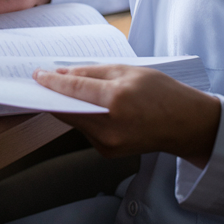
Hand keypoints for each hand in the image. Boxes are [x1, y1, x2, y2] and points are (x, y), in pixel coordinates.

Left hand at [32, 65, 220, 167]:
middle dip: (55, 95)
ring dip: (68, 106)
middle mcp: (110, 125)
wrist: (186, 125)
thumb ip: (92, 73)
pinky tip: (86, 107)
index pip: (74, 90)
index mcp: (116, 100)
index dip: (52, 81)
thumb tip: (62, 74)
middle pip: (68, 109)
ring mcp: (108, 143)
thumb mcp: (128, 71)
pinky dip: (82, 117)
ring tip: (66, 91)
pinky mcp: (107, 152)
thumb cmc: (162, 93)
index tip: (37, 75)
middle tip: (44, 82)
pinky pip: (85, 130)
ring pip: (74, 120)